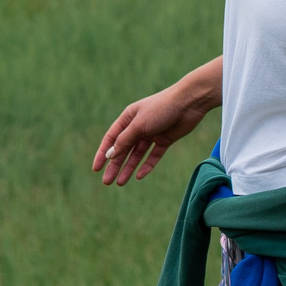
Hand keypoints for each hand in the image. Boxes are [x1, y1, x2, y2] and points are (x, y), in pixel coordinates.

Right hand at [93, 78, 211, 185]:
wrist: (189, 102)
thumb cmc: (162, 108)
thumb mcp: (139, 125)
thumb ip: (125, 140)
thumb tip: (110, 155)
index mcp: (128, 118)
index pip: (111, 139)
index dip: (103, 154)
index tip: (96, 169)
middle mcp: (138, 126)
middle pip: (123, 149)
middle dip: (115, 165)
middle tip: (107, 181)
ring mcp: (152, 133)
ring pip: (137, 154)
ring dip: (128, 168)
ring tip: (121, 183)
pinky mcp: (165, 139)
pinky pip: (153, 155)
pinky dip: (147, 165)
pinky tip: (139, 176)